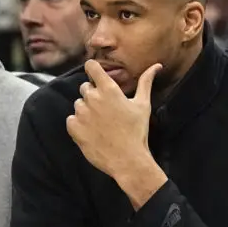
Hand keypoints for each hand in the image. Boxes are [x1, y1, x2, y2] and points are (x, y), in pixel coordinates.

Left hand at [67, 60, 160, 180]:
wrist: (127, 160)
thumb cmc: (137, 131)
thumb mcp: (143, 104)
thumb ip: (146, 82)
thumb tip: (156, 66)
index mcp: (109, 89)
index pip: (91, 66)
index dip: (93, 69)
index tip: (96, 76)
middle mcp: (93, 98)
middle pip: (84, 87)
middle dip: (93, 95)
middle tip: (106, 110)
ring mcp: (82, 113)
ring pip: (78, 104)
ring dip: (86, 111)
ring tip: (100, 124)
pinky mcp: (74, 128)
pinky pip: (71, 119)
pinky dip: (78, 124)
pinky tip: (92, 132)